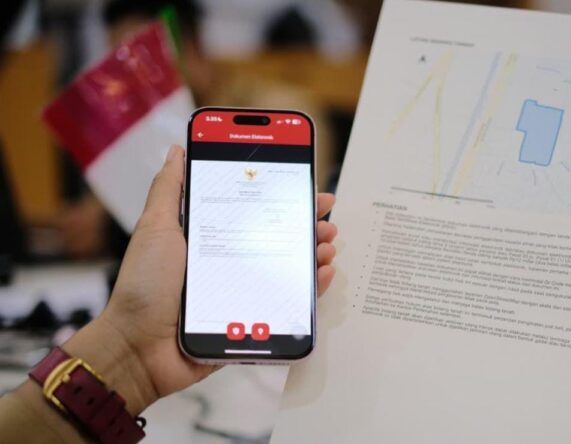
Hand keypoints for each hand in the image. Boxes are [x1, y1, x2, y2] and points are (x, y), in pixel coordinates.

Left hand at [63, 145, 337, 413]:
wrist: (138, 348)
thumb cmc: (144, 285)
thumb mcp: (155, 228)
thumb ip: (168, 190)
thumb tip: (178, 149)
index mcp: (214, 237)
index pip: (255, 210)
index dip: (282, 195)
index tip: (306, 183)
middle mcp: (233, 260)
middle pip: (280, 236)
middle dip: (307, 222)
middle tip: (326, 215)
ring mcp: (246, 290)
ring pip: (291, 266)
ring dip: (314, 251)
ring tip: (327, 242)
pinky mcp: (255, 319)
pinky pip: (291, 302)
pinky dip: (313, 287)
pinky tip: (323, 273)